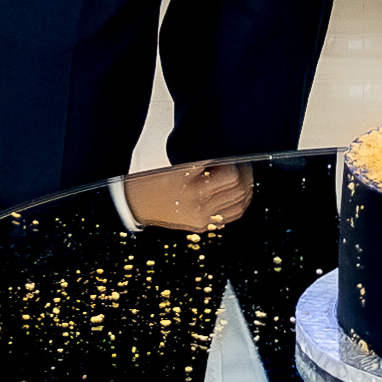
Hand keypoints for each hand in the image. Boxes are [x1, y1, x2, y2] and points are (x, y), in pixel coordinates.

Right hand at [122, 159, 252, 232]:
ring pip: (240, 203)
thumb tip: (227, 155)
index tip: (233, 155)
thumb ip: (203, 161)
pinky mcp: (202, 226)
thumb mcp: (176, 167)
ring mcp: (202, 219)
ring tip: (241, 176)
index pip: (231, 175)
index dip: (236, 162)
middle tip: (241, 162)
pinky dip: (239, 203)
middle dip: (245, 173)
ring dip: (245, 187)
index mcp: (192, 188)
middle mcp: (199, 206)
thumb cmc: (153, 182)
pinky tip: (237, 193)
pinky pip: (232, 216)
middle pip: (239, 189)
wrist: (136, 206)